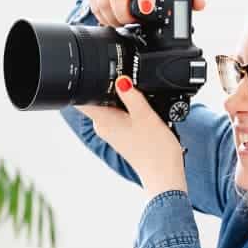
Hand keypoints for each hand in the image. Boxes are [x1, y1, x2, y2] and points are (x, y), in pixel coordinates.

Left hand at [75, 78, 186, 195]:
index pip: (82, 97)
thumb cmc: (155, 150)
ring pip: (112, 106)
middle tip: (133, 89)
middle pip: (99, 97)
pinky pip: (121, 116)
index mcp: (103, 120)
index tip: (101, 74)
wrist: (164, 174)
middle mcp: (103, 126)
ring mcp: (112, 131)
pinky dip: (131, 110)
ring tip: (141, 106)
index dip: (87, 82)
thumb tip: (121, 79)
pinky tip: (144, 114)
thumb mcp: (145, 114)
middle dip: (112, 88)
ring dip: (124, 100)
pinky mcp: (123, 135)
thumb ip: (132, 95)